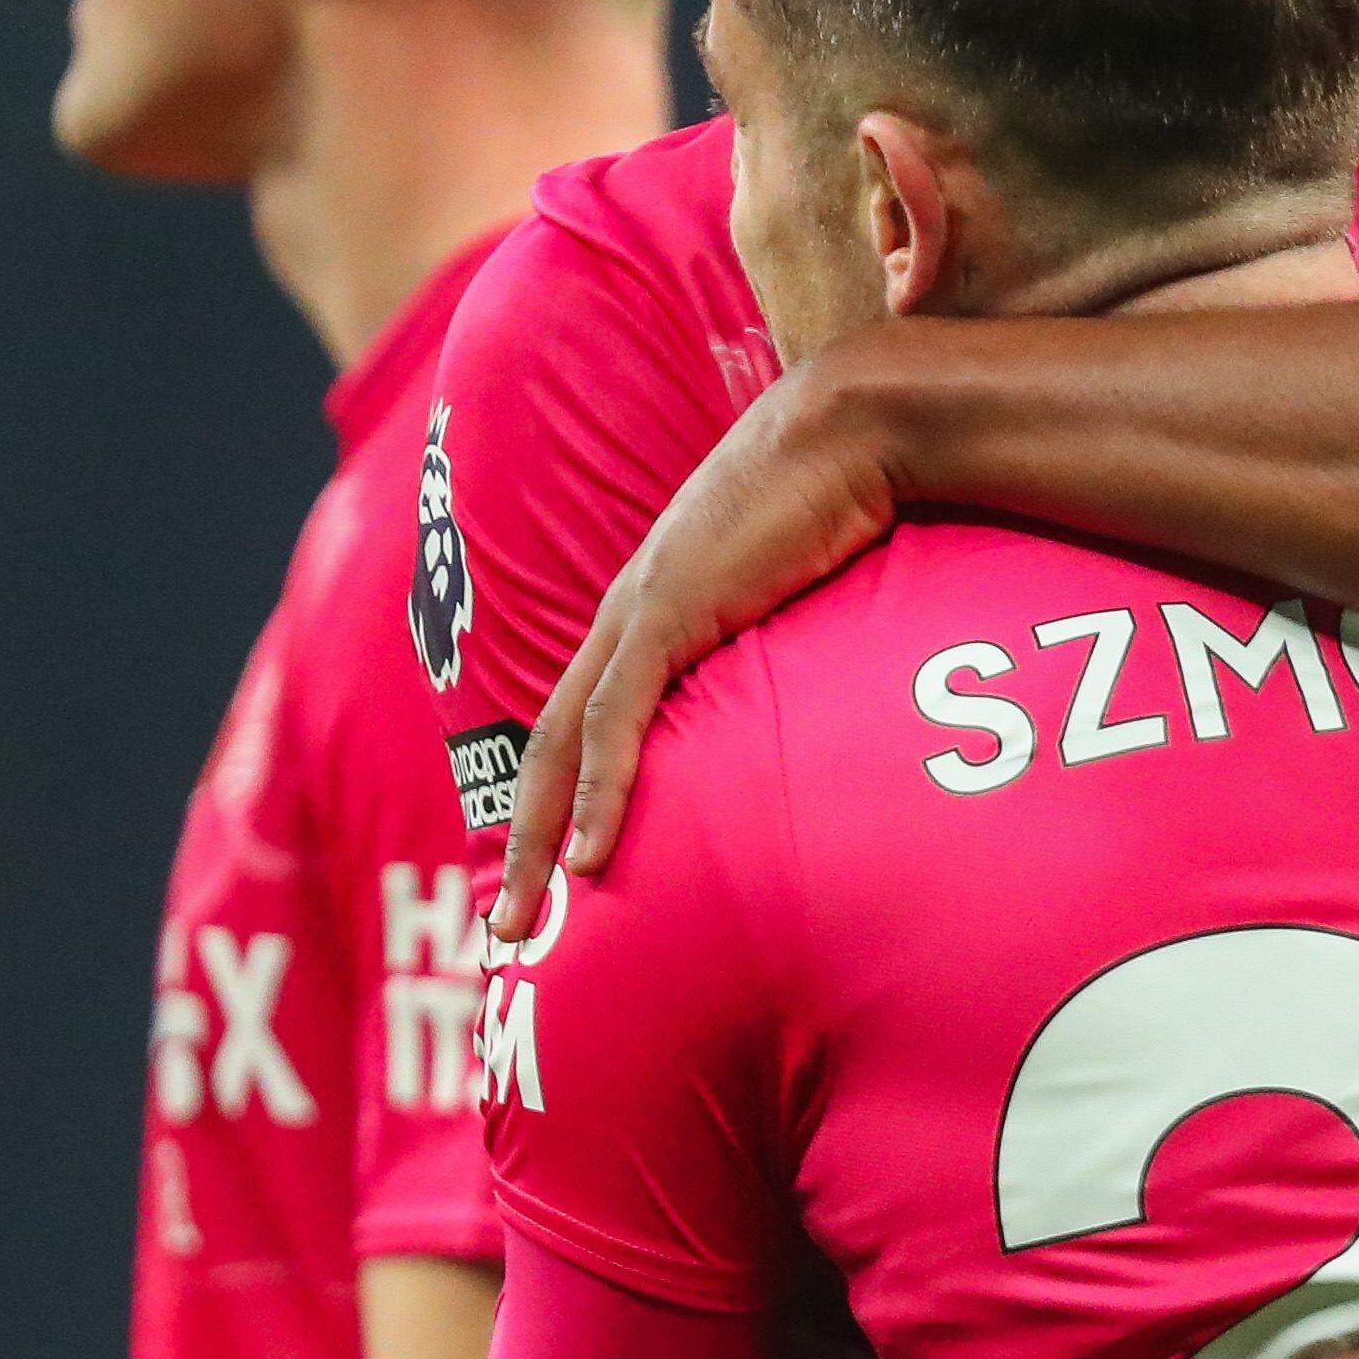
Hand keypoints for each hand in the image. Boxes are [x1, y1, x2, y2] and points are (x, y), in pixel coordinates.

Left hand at [497, 361, 899, 930]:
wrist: (850, 427)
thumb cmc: (842, 497)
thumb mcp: (805, 591)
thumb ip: (790, 644)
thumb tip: (830, 701)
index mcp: (654, 611)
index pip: (587, 720)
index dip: (563, 797)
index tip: (556, 872)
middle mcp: (629, 616)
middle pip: (552, 747)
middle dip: (523, 844)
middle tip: (508, 932)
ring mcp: (640, 613)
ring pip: (564, 745)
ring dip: (538, 841)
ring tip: (528, 920)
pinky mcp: (668, 611)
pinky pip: (617, 722)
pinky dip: (601, 793)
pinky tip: (592, 859)